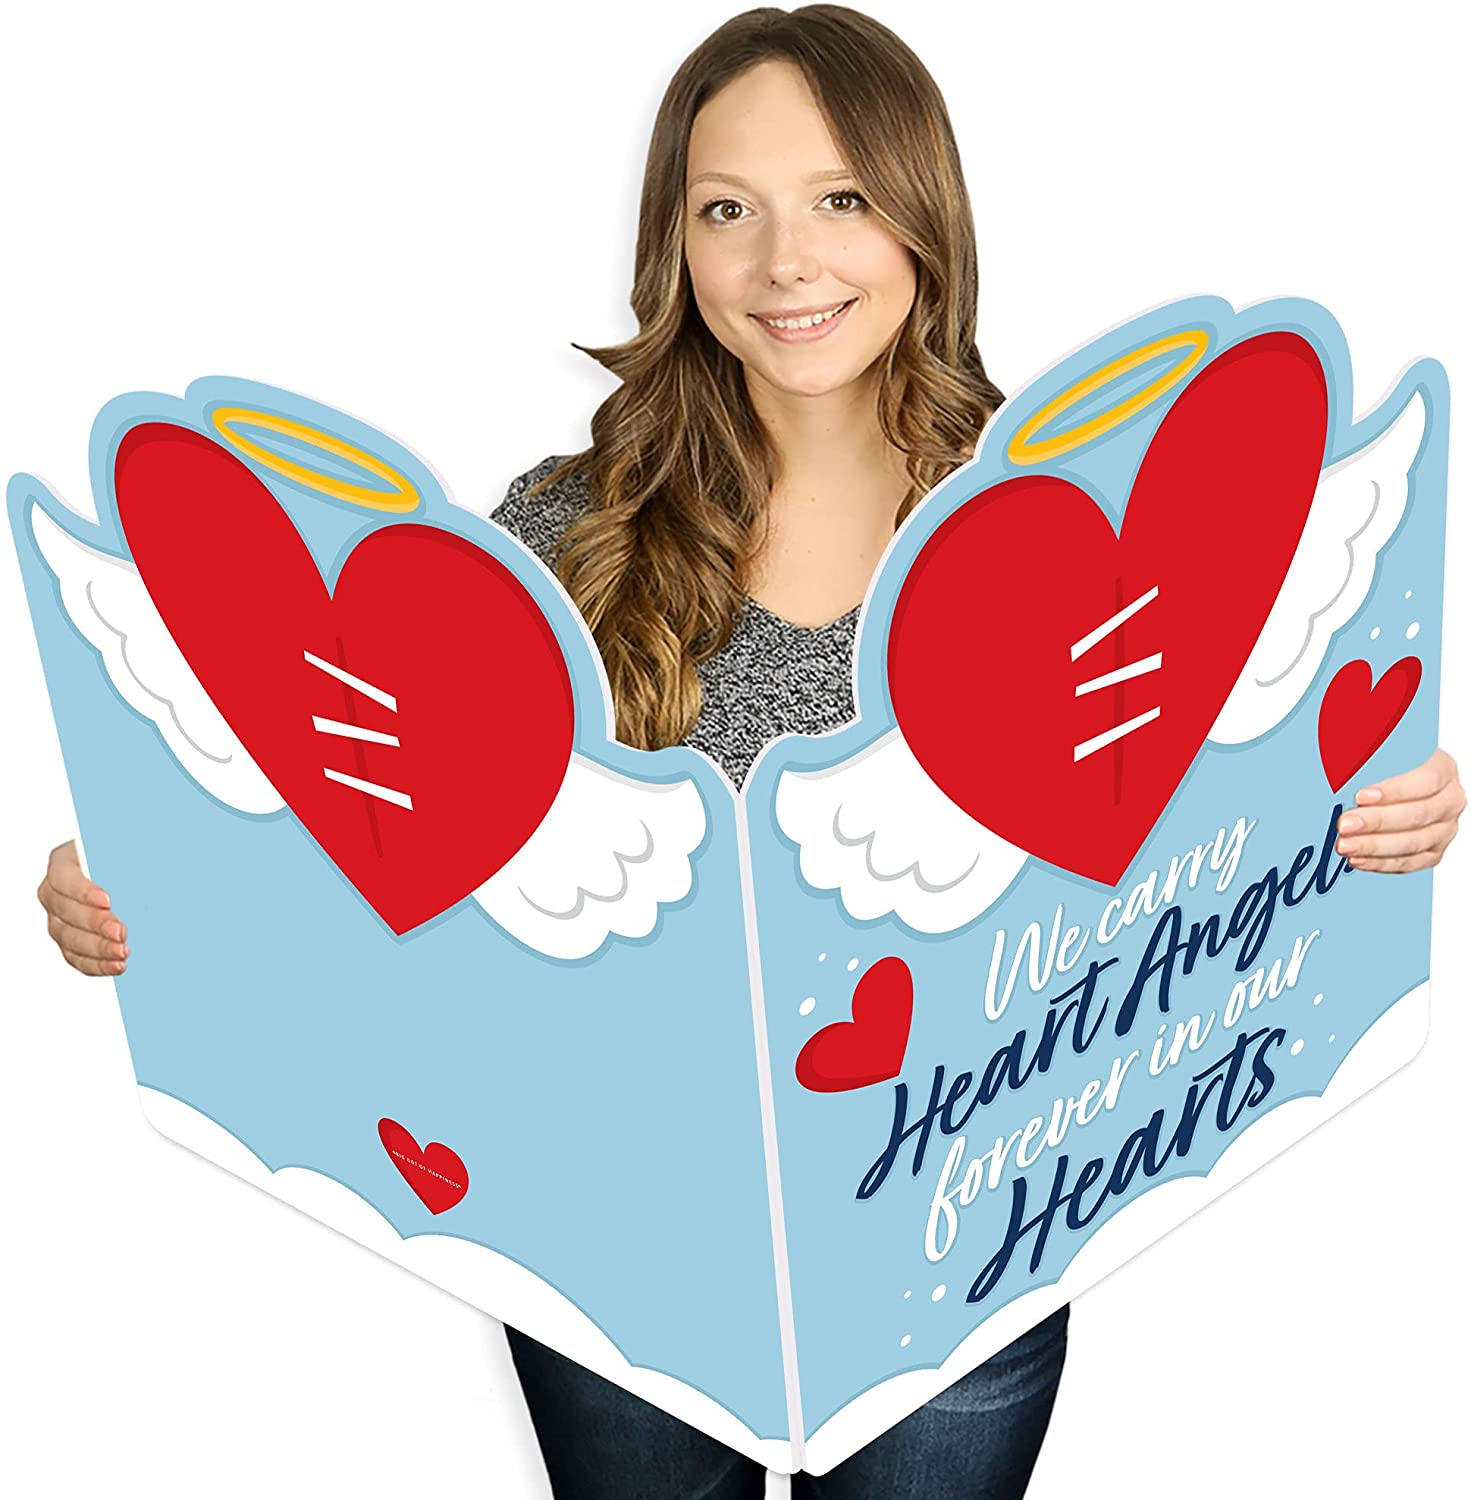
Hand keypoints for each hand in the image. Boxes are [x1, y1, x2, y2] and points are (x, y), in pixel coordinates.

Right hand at [36, 839, 128, 975]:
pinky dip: (98, 964)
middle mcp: (55, 893)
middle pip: (67, 912)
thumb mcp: (125, 856)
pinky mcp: (69, 941)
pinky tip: (117, 965)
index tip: (107, 900)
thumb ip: (129, 869)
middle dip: (95, 924)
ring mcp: (58, 919)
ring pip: (69, 938)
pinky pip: (77, 957)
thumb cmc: (125, 860)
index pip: (64, 877)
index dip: (83, 891)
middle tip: (121, 932)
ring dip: (98, 949)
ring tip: (122, 953)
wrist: (125, 875)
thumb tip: (146, 882)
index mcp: (64, 862)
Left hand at [1335, 747, 1464, 872]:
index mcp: (1443, 769)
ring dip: (1374, 846)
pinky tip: (1358, 859)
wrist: (1401, 787)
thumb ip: (1367, 753)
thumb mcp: (1379, 749)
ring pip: (1413, 842)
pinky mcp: (1433, 852)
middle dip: (1377, 822)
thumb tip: (1340, 762)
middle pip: (1418, 815)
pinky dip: (1380, 863)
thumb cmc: (1387, 765)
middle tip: (1344, 824)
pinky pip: (1409, 862)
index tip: (1361, 796)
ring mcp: (1444, 829)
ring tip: (1345, 845)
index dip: (1394, 790)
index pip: (1425, 781)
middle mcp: (1450, 801)